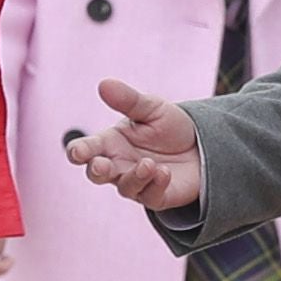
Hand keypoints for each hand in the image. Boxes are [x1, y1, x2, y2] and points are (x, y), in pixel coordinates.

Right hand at [73, 75, 202, 215]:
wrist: (202, 145)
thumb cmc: (170, 126)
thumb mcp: (152, 108)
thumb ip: (128, 100)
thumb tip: (104, 84)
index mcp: (110, 142)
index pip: (86, 150)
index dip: (78, 152)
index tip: (79, 153)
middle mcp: (119, 165)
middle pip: (97, 174)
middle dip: (96, 170)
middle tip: (101, 165)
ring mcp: (136, 183)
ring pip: (125, 187)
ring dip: (135, 177)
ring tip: (149, 163)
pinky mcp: (156, 196)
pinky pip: (150, 197)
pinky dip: (155, 185)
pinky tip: (164, 173)